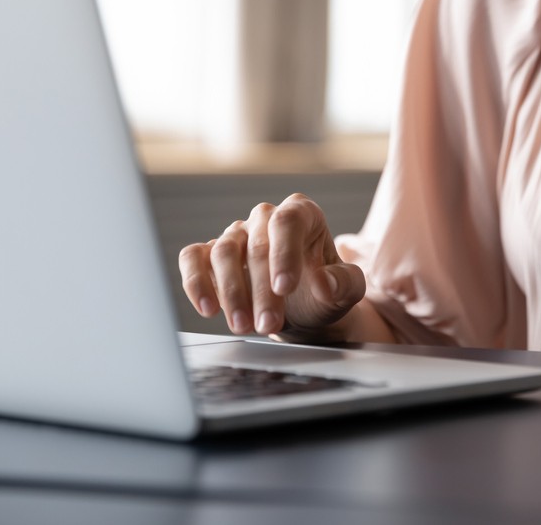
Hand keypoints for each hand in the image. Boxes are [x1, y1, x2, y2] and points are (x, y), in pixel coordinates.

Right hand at [178, 193, 365, 337]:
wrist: (304, 311)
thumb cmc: (325, 292)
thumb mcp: (347, 291)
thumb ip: (344, 284)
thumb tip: (323, 284)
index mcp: (302, 214)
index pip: (288, 221)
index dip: (284, 253)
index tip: (284, 288)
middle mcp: (266, 218)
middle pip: (256, 245)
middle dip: (261, 291)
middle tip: (267, 325)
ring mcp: (237, 234)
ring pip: (223, 253)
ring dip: (232, 294)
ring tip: (243, 327)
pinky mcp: (210, 254)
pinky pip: (193, 258)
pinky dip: (195, 281)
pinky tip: (207, 308)